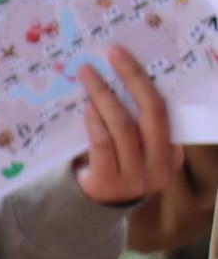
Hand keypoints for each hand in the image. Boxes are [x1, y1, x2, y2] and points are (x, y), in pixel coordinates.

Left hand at [73, 45, 177, 205]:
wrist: (93, 204)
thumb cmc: (114, 164)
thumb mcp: (133, 146)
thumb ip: (134, 121)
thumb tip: (118, 73)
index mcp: (171, 153)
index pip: (165, 110)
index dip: (145, 80)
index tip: (124, 55)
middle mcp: (160, 166)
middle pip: (152, 114)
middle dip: (133, 79)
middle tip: (113, 54)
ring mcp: (136, 178)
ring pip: (124, 127)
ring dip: (105, 96)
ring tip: (89, 75)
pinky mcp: (108, 183)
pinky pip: (103, 145)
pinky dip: (95, 122)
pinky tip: (86, 107)